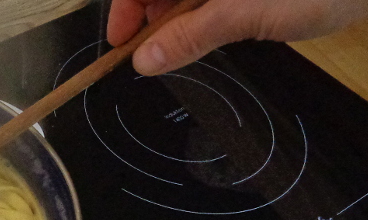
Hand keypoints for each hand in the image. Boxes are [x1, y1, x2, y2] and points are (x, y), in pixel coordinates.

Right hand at [107, 0, 367, 74]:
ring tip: (181, 44)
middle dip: (150, 14)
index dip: (125, 9)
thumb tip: (146, 61)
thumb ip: (191, 36)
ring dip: (175, 16)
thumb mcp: (246, 14)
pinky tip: (207, 29)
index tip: (121, 44)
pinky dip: (200, 12)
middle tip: (153, 51)